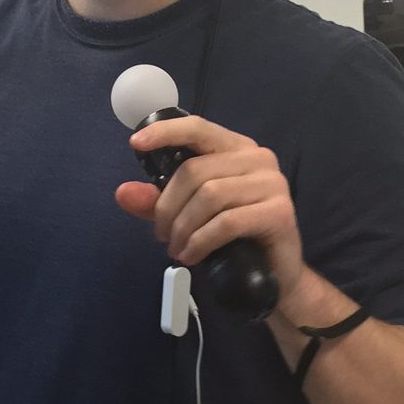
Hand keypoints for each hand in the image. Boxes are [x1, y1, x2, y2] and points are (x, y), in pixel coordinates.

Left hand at [114, 115, 307, 301]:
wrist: (275, 275)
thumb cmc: (234, 238)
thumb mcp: (188, 216)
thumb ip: (158, 202)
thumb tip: (124, 193)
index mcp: (236, 149)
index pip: (199, 128)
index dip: (166, 132)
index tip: (136, 143)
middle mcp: (259, 159)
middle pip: (196, 171)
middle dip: (168, 207)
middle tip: (162, 236)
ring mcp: (273, 184)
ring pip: (209, 195)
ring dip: (183, 228)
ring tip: (177, 249)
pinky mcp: (279, 212)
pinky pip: (227, 222)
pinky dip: (201, 241)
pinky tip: (192, 256)